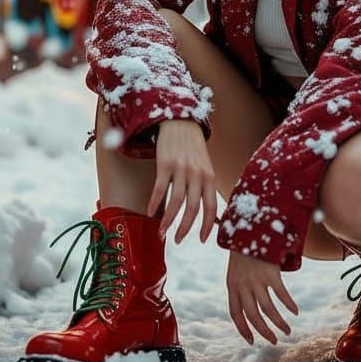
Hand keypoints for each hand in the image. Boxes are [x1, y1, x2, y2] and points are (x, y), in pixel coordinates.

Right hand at [148, 119, 217, 243]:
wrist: (181, 121)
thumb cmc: (193, 148)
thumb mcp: (205, 167)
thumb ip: (205, 187)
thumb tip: (209, 214)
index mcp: (209, 177)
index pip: (211, 207)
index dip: (207, 226)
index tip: (200, 239)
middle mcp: (197, 174)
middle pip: (192, 208)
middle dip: (185, 228)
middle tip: (178, 240)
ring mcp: (181, 169)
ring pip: (176, 202)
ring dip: (168, 220)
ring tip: (162, 231)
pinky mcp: (165, 164)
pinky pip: (160, 188)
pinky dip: (154, 203)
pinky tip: (150, 212)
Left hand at [226, 251, 298, 344]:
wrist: (250, 227)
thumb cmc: (243, 248)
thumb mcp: (236, 268)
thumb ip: (239, 285)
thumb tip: (247, 304)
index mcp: (232, 285)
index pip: (235, 314)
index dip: (243, 329)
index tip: (251, 341)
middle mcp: (243, 285)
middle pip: (253, 316)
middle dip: (264, 332)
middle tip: (274, 341)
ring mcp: (256, 280)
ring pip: (268, 310)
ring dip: (279, 323)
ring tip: (287, 331)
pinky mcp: (270, 273)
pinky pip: (281, 294)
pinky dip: (289, 305)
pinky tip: (295, 311)